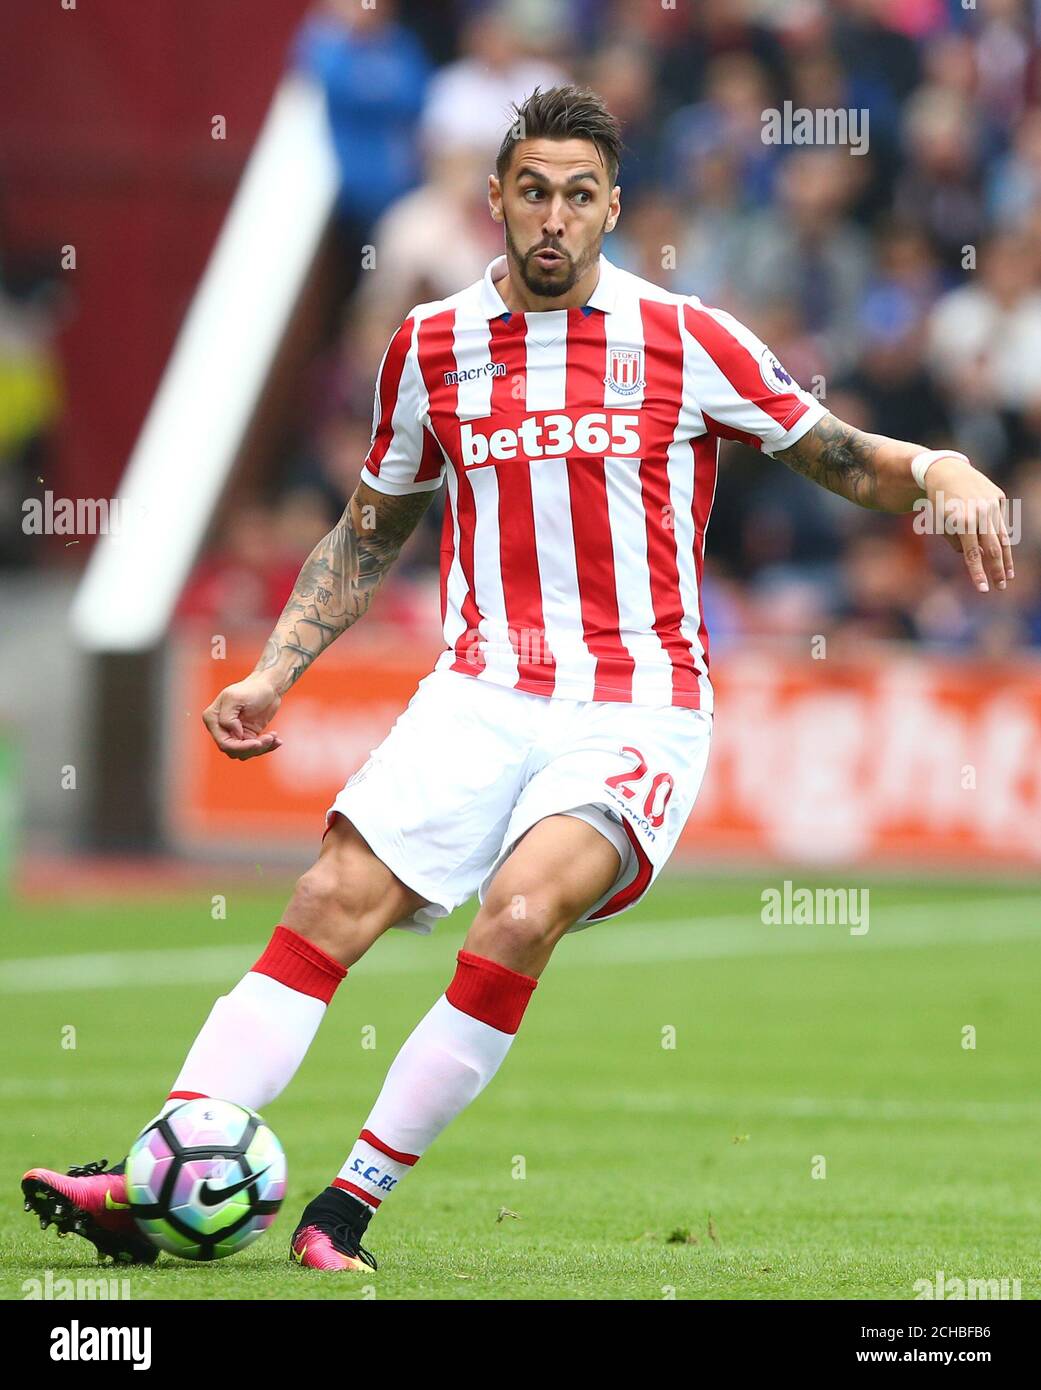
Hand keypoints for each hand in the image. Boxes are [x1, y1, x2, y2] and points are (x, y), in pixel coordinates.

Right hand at [201, 672, 283, 759]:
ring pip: (244, 753)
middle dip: (253, 748)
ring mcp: (233, 733)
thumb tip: (234, 734)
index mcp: (212, 719)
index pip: (224, 743)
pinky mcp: (246, 736)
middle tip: (270, 738)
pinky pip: (254, 749)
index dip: (241, 747)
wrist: (268, 687)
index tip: (258, 742)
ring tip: (274, 737)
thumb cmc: (252, 689)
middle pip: (234, 751)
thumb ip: (227, 718)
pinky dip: (266, 747)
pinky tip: (277, 740)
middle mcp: (220, 728)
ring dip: (261, 748)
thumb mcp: (235, 698)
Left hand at [925, 456, 1013, 592]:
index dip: (977, 573)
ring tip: (1008, 574)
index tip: (983, 590)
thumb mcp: (940, 524)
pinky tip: (1002, 550)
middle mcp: (980, 513)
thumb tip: (975, 555)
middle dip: (997, 570)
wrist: (945, 470)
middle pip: (993, 548)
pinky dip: (1000, 536)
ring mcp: (992, 504)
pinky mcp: (998, 497)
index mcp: (962, 521)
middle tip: (1001, 587)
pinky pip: (999, 521)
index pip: (972, 554)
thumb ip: (956, 542)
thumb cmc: (939, 502)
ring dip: (1006, 558)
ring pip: (1002, 535)